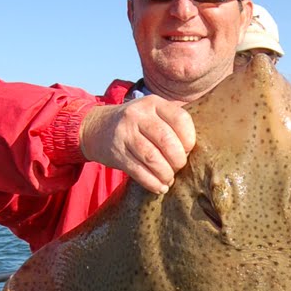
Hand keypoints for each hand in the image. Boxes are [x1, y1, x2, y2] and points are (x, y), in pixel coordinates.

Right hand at [79, 97, 196, 194]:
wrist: (96, 128)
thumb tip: (194, 152)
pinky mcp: (116, 152)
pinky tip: (159, 187)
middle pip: (167, 141)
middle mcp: (138, 115)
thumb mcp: (151, 114)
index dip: (189, 139)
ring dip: (165, 174)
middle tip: (178, 167)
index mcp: (153, 103)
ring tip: (169, 179)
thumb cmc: (135, 124)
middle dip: (178, 160)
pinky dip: (152, 183)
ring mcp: (125, 133)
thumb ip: (171, 124)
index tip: (188, 150)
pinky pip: (139, 172)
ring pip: (153, 158)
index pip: (180, 119)